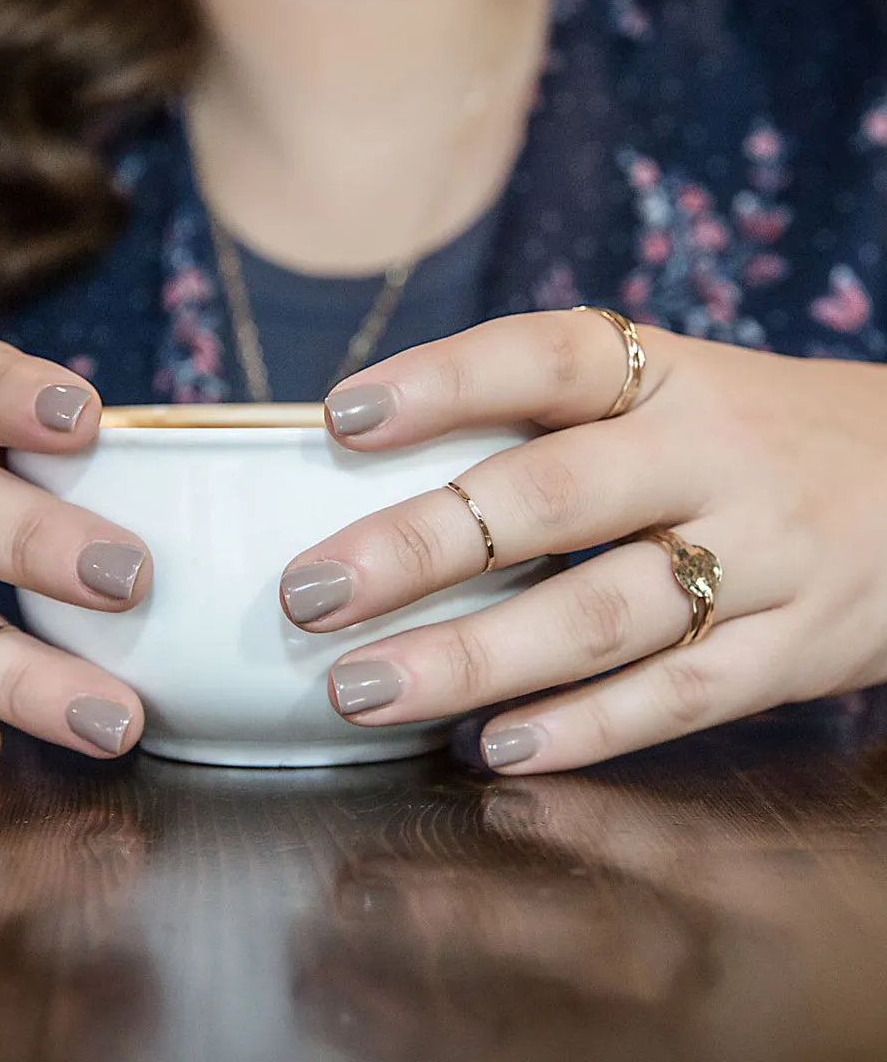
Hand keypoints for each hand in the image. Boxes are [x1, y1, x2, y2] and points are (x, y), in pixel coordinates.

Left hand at [279, 311, 886, 771]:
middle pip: (553, 499)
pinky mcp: (798, 652)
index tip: (341, 418)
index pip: (546, 358)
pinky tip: (493, 748)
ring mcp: (765, 559)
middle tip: (308, 593)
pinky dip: (582, 727)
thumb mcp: (673, 393)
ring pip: (603, 615)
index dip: (443, 382)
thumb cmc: (750, 437)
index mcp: (669, 377)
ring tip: (362, 690)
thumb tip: (377, 465)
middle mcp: (714, 457)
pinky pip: (680, 699)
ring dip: (474, 659)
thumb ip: (554, 423)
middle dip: (420, 547)